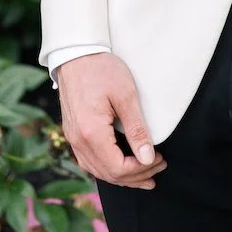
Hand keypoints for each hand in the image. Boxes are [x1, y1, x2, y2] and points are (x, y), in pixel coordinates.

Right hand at [57, 52, 167, 188]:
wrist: (76, 54)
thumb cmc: (101, 70)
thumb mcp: (126, 95)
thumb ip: (137, 129)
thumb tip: (148, 158)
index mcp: (91, 132)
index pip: (118, 168)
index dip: (141, 170)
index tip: (159, 159)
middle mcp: (78, 140)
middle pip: (108, 174)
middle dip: (136, 176)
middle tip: (159, 167)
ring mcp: (73, 138)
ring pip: (98, 171)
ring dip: (122, 176)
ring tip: (145, 175)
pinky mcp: (73, 133)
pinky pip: (89, 161)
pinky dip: (108, 168)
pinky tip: (121, 166)